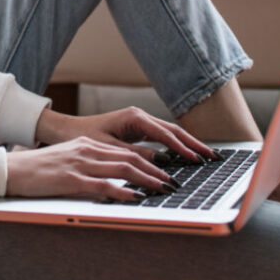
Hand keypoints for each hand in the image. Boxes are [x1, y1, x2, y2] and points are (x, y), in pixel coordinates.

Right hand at [5, 136, 177, 201]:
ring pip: (122, 169)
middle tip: (174, 183)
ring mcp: (79, 164)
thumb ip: (89, 166)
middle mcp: (87, 150)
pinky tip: (136, 197)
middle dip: (156, 171)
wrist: (10, 170)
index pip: (126, 152)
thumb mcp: (67, 162)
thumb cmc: (37, 170)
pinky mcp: (70, 179)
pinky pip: (103, 185)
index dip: (149, 162)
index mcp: (87, 145)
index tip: (165, 173)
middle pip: (130, 158)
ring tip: (164, 190)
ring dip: (147, 180)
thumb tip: (113, 181)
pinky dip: (123, 191)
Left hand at [36, 105, 219, 164]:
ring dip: (189, 145)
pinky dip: (176, 146)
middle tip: (213, 157)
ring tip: (207, 157)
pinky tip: (188, 156)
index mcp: (134, 117)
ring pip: (170, 133)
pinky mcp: (138, 129)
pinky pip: (163, 138)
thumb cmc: (83, 137)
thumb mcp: (109, 149)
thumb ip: (135, 155)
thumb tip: (162, 163)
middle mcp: (140, 116)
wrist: (67, 130)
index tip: (197, 160)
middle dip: (194, 144)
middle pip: (174, 131)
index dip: (182, 148)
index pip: (165, 134)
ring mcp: (140, 122)